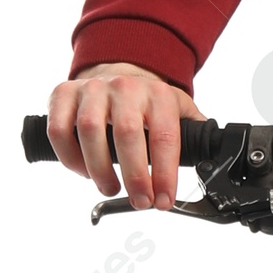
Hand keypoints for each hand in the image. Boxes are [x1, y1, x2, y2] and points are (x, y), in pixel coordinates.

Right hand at [46, 62, 205, 210]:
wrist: (114, 72)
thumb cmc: (146, 103)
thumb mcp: (176, 110)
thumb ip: (195, 132)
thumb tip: (214, 155)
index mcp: (158, 94)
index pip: (164, 136)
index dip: (164, 173)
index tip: (163, 200)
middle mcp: (125, 88)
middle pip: (127, 134)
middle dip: (135, 175)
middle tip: (140, 201)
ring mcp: (92, 89)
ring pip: (90, 131)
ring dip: (100, 169)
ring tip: (110, 188)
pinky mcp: (63, 94)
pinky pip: (59, 129)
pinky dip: (69, 157)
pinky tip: (83, 171)